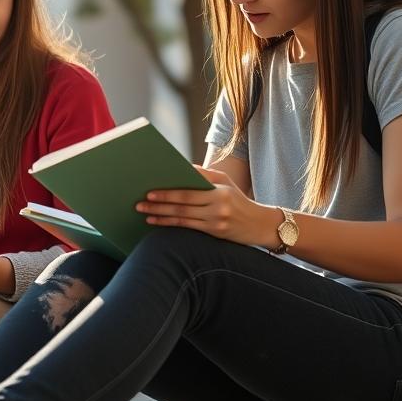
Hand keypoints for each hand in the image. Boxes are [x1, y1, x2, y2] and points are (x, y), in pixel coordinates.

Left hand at [135, 165, 282, 248]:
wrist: (262, 224)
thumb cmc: (239, 199)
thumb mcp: (226, 182)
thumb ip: (204, 175)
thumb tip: (181, 168)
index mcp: (220, 190)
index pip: (189, 190)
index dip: (168, 192)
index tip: (150, 191)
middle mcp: (219, 205)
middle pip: (183, 204)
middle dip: (159, 204)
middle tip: (140, 203)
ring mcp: (217, 221)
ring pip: (183, 218)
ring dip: (161, 215)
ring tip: (145, 213)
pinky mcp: (216, 233)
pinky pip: (188, 227)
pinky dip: (171, 224)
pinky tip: (158, 222)